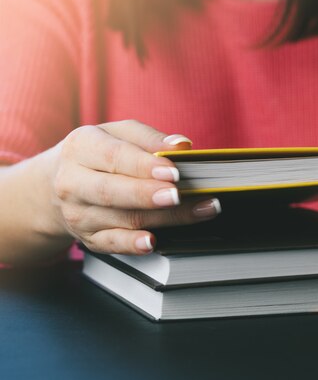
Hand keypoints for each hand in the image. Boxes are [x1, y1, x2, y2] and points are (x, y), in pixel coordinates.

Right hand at [49, 120, 220, 254]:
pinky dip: (133, 245)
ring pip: (123, 219)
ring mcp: (79, 214)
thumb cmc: (99, 153)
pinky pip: (112, 244)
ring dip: (164, 218)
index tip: (174, 172)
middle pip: (113, 191)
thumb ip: (150, 138)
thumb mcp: (119, 134)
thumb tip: (181, 145)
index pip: (114, 157)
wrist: (55, 184)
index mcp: (82, 147)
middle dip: (149, 195)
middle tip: (179, 195)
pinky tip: (153, 243)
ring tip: (200, 211)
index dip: (145, 166)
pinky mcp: (89, 238)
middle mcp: (73, 182)